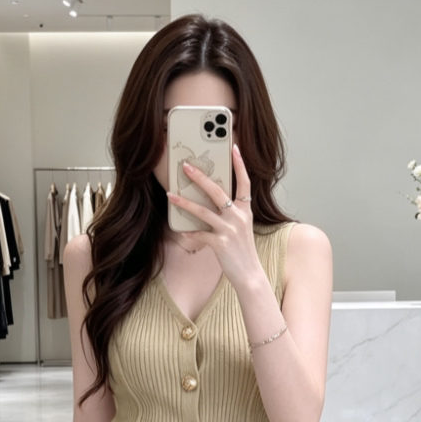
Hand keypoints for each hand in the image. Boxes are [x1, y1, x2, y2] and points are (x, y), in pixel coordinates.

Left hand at [166, 145, 261, 289]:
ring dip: (184, 203)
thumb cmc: (242, 250)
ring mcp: (230, 230)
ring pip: (203, 211)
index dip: (240, 164)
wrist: (249, 274)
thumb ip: (231, 213)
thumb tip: (209, 201)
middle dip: (200, 178)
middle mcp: (239, 217)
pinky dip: (190, 233)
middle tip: (186, 166)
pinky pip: (200, 234)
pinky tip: (182, 231)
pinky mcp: (220, 244)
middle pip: (218, 191)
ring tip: (171, 196)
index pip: (244, 182)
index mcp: (245, 210)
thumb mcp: (242, 227)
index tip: (234, 148)